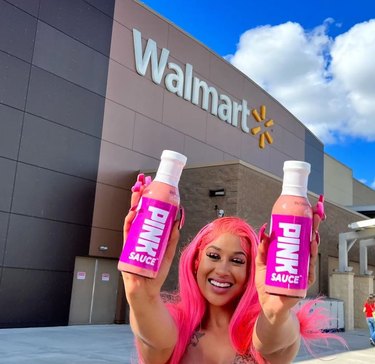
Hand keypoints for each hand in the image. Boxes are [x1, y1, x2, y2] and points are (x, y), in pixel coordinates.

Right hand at [121, 174, 180, 300]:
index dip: (151, 201)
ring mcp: (132, 241)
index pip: (149, 215)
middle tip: (142, 184)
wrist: (146, 292)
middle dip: (140, 197)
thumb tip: (178, 221)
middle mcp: (139, 236)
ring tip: (138, 193)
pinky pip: (127, 232)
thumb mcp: (168, 254)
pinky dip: (129, 222)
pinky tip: (133, 213)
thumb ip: (172, 238)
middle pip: (139, 213)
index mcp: (150, 236)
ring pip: (132, 219)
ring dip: (134, 205)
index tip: (154, 188)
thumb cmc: (156, 274)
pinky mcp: (127, 248)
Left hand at [254, 195, 324, 318]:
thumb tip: (264, 231)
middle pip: (308, 243)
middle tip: (315, 216)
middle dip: (313, 229)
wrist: (269, 306)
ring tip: (312, 232)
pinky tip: (310, 249)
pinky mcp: (303, 283)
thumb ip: (262, 249)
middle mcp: (299, 262)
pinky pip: (309, 270)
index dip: (305, 226)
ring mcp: (303, 272)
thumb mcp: (261, 263)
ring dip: (313, 242)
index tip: (306, 213)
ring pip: (311, 255)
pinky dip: (310, 259)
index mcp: (290, 256)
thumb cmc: (267, 285)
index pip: (300, 238)